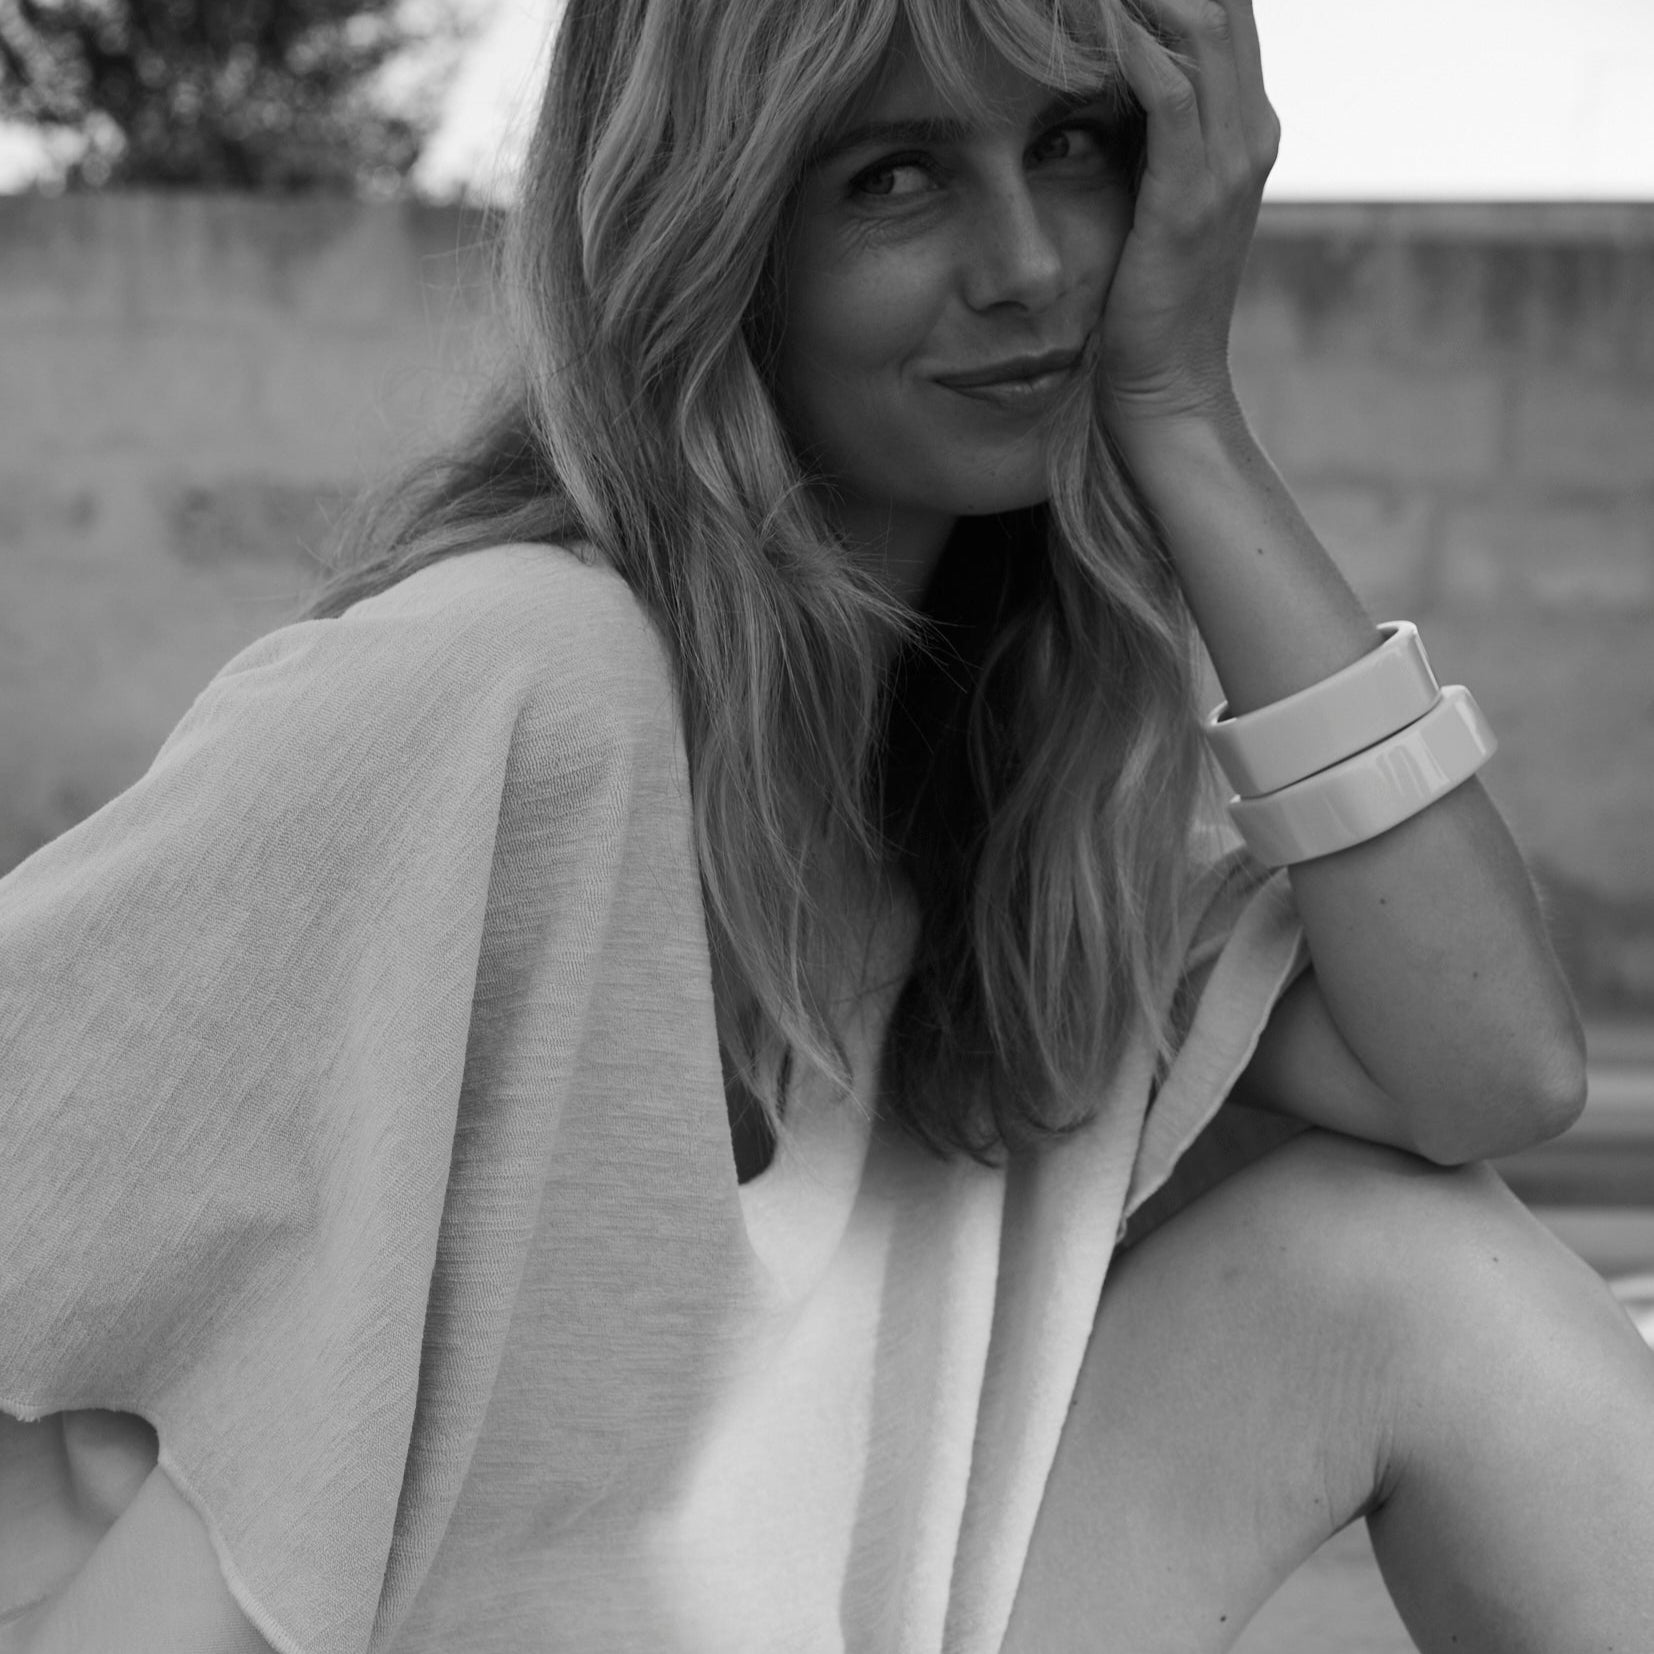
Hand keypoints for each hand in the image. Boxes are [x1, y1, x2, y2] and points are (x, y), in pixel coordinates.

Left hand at [1097, 0, 1279, 437]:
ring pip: (1202, 28)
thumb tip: (1103, 85)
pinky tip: (1096, 24)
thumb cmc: (1142, 303)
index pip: (1224, 13)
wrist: (1166, 388)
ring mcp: (1228, 165)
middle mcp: (1249, 134)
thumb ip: (1147, 142)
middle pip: (1222, 3)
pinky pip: (1172, 93)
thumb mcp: (1153, 203)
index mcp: (1244, 130)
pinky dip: (1133, 47)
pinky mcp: (1190, 197)